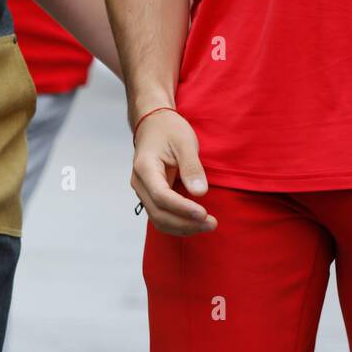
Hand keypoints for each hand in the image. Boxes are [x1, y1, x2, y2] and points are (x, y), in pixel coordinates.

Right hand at [131, 110, 216, 235]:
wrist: (154, 123)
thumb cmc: (169, 129)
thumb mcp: (185, 142)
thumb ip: (191, 167)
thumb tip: (200, 193)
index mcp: (145, 167)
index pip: (161, 196)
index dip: (182, 208)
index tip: (203, 213)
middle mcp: (139, 183)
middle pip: (159, 213)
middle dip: (185, 223)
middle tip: (212, 223)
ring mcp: (143, 191)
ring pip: (158, 219)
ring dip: (182, 227)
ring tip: (208, 225)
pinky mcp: (151, 195)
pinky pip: (161, 215)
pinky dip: (178, 223)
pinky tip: (196, 222)